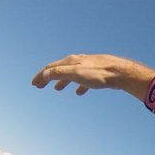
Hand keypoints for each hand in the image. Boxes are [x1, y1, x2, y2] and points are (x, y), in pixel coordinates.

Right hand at [32, 54, 154, 97]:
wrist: (120, 73)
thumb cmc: (99, 74)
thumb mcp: (76, 73)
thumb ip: (60, 73)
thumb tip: (44, 74)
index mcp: (71, 62)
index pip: (51, 68)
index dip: (41, 76)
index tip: (34, 84)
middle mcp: (78, 62)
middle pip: (59, 70)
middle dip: (48, 77)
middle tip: (39, 86)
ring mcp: (87, 67)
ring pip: (71, 75)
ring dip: (62, 81)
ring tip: (57, 89)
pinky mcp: (96, 74)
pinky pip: (83, 80)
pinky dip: (78, 86)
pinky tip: (79, 93)